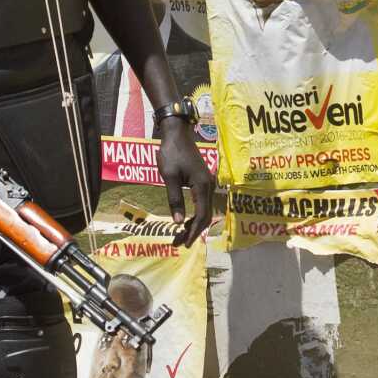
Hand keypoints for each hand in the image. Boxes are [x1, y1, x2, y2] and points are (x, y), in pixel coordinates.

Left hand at [156, 117, 213, 246]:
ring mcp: (208, 183)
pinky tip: (185, 219)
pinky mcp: (203, 181)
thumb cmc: (171, 152)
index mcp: (202, 186)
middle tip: (179, 243)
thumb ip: (174, 199)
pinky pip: (202, 203)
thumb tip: (177, 222)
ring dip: (194, 224)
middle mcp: (209, 186)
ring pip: (205, 210)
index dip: (193, 232)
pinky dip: (195, 214)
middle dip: (193, 231)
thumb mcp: (169, 177)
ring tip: (180, 235)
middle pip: (206, 216)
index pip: (201, 216)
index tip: (184, 244)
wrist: (177, 133)